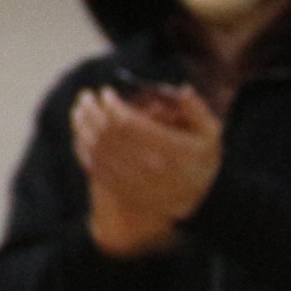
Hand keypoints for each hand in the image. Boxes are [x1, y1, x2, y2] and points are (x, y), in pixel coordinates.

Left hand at [72, 85, 222, 257]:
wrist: (192, 202)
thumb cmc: (199, 162)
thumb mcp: (210, 135)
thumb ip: (197, 111)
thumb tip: (183, 89)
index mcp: (169, 149)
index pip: (128, 123)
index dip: (112, 105)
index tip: (106, 92)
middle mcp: (148, 166)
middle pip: (107, 134)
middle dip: (93, 111)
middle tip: (86, 96)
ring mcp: (132, 180)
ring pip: (96, 149)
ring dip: (83, 127)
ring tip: (79, 110)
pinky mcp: (119, 189)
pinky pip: (94, 167)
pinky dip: (84, 148)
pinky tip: (81, 134)